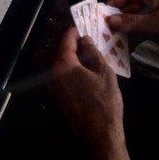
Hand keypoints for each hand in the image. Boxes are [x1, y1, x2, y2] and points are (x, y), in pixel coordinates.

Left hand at [46, 27, 125, 152]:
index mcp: (63, 65)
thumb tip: (85, 39)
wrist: (100, 133)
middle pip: (64, 52)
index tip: (86, 26)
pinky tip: (90, 71)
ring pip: (65, 64)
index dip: (76, 31)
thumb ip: (92, 51)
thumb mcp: (103, 71)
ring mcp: (55, 87)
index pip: (66, 40)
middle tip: (93, 41)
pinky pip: (66, 76)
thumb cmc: (104, 101)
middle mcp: (54, 74)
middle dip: (77, 45)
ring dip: (78, 58)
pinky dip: (76, 70)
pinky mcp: (60, 96)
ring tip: (95, 55)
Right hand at [105, 0, 158, 47]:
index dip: (113, 1)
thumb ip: (132, 22)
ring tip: (108, 32)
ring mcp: (156, 7)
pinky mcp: (158, 19)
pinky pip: (140, 21)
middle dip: (116, 13)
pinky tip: (122, 35)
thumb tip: (109, 21)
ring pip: (133, 12)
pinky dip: (131, 27)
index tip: (100, 13)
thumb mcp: (156, 24)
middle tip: (101, 25)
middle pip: (129, 1)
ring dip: (123, 21)